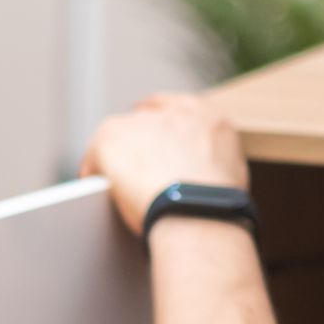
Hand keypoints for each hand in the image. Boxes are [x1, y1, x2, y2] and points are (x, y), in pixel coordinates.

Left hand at [78, 93, 249, 233]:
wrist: (198, 214)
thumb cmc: (217, 206)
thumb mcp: (229, 170)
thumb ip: (210, 158)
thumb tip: (200, 173)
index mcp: (205, 116)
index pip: (172, 110)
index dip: (158, 130)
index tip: (151, 144)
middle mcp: (172, 112)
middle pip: (143, 123)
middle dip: (138, 145)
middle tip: (137, 172)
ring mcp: (140, 122)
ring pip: (119, 139)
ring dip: (119, 160)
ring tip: (120, 188)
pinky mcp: (111, 137)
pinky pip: (94, 156)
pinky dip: (94, 172)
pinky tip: (99, 191)